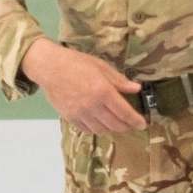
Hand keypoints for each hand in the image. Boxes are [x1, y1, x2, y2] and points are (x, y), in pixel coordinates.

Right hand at [23, 40, 145, 134]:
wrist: (49, 68)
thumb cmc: (76, 63)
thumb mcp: (101, 66)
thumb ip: (119, 80)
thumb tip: (136, 88)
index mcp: (103, 91)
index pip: (125, 113)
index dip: (136, 121)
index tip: (142, 124)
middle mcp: (93, 106)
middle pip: (115, 125)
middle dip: (126, 127)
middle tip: (131, 124)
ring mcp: (81, 114)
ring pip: (102, 130)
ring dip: (112, 129)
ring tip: (116, 123)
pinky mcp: (70, 118)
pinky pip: (87, 130)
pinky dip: (97, 129)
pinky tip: (100, 123)